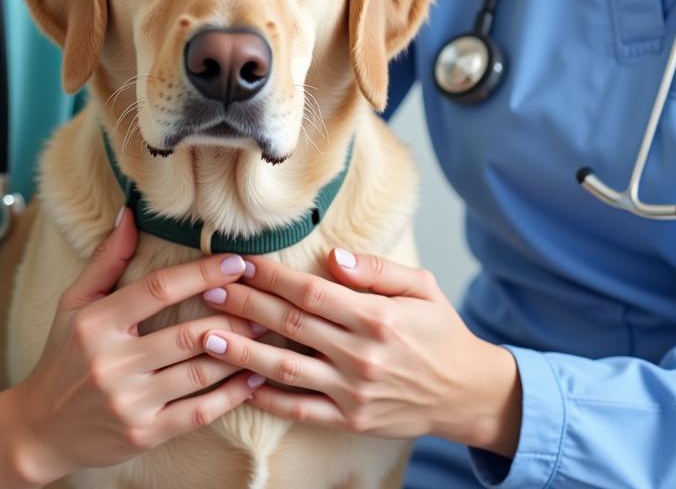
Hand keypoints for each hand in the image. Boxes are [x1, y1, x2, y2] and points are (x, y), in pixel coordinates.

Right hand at [11, 210, 265, 480]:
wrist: (41, 429)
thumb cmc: (62, 356)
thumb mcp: (74, 303)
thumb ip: (107, 259)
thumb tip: (130, 212)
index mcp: (96, 323)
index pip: (159, 290)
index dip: (202, 273)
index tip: (236, 261)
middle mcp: (112, 363)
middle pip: (187, 334)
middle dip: (233, 316)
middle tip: (263, 301)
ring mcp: (129, 402)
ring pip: (199, 372)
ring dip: (239, 353)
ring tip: (265, 334)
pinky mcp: (144, 435)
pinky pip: (198, 413)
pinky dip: (230, 396)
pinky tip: (251, 379)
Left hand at [198, 249, 520, 454]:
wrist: (468, 393)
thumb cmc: (441, 331)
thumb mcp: (421, 286)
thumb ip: (376, 270)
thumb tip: (333, 256)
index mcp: (376, 317)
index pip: (310, 292)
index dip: (271, 276)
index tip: (241, 262)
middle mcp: (361, 355)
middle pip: (289, 325)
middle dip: (244, 304)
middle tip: (207, 288)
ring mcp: (353, 391)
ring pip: (286, 369)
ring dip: (242, 351)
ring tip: (207, 335)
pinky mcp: (350, 419)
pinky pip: (301, 410)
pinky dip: (269, 398)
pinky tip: (240, 383)